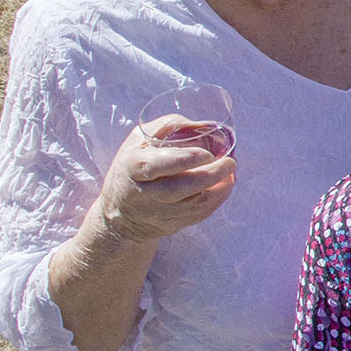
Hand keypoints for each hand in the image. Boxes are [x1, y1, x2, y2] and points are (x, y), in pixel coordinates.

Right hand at [92, 118, 237, 243]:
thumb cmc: (133, 165)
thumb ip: (170, 127)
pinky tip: (224, 185)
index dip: (186, 159)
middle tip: (230, 161)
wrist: (121, 214)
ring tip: (230, 172)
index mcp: (135, 167)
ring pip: (196, 204)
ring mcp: (160, 212)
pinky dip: (218, 199)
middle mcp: (146, 193)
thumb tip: (205, 125)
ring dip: (220, 187)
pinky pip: (201, 214)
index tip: (208, 153)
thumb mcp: (139, 140)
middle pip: (182, 187)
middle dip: (212, 174)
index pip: (159, 165)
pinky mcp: (173, 224)